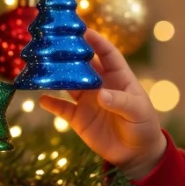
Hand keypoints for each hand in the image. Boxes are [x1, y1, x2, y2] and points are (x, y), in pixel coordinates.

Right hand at [38, 29, 166, 179]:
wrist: (136, 154)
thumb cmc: (143, 126)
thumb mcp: (137, 111)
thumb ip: (119, 101)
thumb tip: (99, 95)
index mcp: (119, 78)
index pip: (107, 54)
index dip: (97, 41)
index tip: (84, 31)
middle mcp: (100, 85)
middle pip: (83, 65)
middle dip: (70, 53)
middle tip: (55, 42)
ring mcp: (88, 101)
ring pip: (69, 83)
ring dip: (57, 75)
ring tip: (42, 65)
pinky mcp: (79, 118)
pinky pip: (62, 108)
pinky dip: (51, 103)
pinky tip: (41, 97)